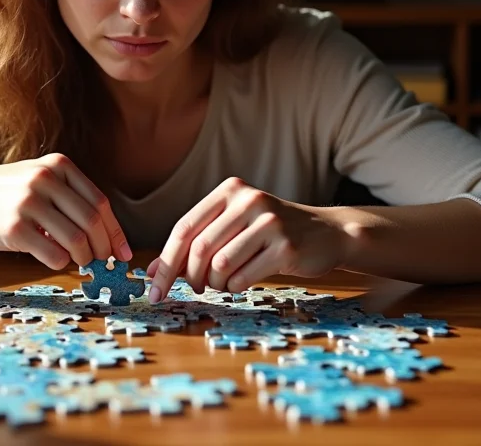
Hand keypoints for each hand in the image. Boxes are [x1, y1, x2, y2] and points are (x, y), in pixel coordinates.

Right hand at [0, 153, 131, 268]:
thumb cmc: (10, 191)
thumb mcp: (42, 178)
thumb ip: (72, 198)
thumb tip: (107, 236)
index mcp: (59, 166)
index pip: (100, 202)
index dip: (115, 231)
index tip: (122, 252)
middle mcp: (46, 179)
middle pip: (92, 222)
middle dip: (103, 247)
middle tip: (103, 261)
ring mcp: (29, 202)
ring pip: (76, 240)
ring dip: (84, 258)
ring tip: (80, 262)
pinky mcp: (14, 227)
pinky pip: (53, 254)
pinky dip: (60, 262)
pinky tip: (55, 259)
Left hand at [146, 177, 361, 302]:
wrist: (327, 233)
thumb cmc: (270, 232)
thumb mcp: (233, 227)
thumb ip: (196, 243)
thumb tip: (154, 270)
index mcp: (230, 191)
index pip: (184, 228)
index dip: (165, 262)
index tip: (153, 289)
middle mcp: (248, 200)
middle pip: (199, 248)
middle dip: (189, 277)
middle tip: (195, 288)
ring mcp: (269, 222)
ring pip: (219, 265)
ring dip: (214, 283)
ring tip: (223, 283)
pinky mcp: (286, 247)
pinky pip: (243, 277)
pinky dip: (234, 287)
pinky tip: (241, 282)